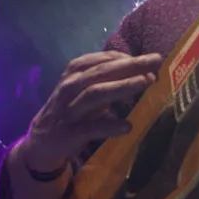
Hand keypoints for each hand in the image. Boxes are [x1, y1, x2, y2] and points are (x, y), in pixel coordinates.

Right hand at [20, 51, 162, 168]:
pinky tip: (128, 126)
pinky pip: (91, 128)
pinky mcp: (69, 133)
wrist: (43, 141)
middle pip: (102, 72)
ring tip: (144, 83)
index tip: (150, 58)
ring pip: (95, 93)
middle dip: (130, 65)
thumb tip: (144, 72)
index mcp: (75, 73)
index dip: (126, 57)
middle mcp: (70, 87)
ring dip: (121, 86)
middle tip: (155, 62)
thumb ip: (107, 80)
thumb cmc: (71, 110)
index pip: (102, 60)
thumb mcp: (84, 90)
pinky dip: (110, 126)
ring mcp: (69, 109)